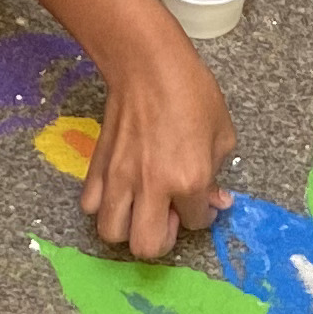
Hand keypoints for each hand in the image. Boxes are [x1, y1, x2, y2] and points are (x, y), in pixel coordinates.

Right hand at [85, 38, 236, 260]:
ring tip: (141, 208)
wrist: (147, 66)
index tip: (202, 201)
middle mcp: (151, 187)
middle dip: (161, 239)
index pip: (196, 222)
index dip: (203, 214)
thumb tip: (214, 199)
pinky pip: (90, 206)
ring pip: (111, 233)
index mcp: (188, 180)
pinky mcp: (96, 168)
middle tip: (168, 216)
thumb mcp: (222, 134)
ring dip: (129, 228)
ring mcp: (119, 180)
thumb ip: (217, 175)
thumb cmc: (192, 93)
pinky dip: (104, 206)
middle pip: (146, 247)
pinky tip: (120, 191)